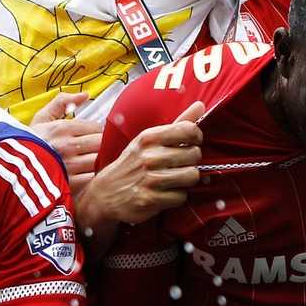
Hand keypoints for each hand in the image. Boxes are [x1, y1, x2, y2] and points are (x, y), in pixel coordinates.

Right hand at [30, 92, 101, 193]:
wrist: (8, 168)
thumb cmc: (27, 142)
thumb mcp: (41, 118)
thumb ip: (62, 102)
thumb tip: (85, 94)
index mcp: (62, 128)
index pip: (96, 127)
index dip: (98, 130)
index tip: (95, 134)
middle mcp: (67, 146)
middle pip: (101, 143)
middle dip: (102, 144)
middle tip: (97, 146)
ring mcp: (68, 166)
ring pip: (99, 160)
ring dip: (100, 159)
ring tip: (92, 158)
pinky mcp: (68, 184)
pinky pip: (92, 177)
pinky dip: (93, 175)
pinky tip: (86, 172)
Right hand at [77, 101, 203, 229]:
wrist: (104, 194)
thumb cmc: (132, 164)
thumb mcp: (149, 140)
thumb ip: (177, 123)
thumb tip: (200, 105)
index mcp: (149, 138)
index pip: (189, 129)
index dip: (197, 137)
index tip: (191, 143)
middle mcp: (149, 157)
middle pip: (195, 154)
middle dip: (190, 161)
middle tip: (178, 165)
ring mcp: (149, 179)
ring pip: (192, 176)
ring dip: (185, 180)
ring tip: (173, 179)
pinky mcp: (150, 200)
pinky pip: (181, 197)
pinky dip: (176, 197)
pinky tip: (164, 193)